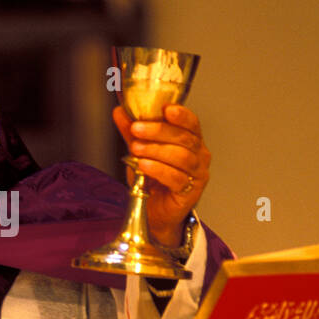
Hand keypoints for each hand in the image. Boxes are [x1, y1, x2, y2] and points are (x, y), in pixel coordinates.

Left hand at [112, 103, 210, 247]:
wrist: (154, 209)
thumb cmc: (152, 179)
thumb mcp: (140, 151)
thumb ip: (132, 132)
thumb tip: (120, 112)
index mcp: (191, 140)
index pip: (191, 123)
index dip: (181, 114)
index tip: (165, 109)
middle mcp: (198, 155)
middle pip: (184, 138)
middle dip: (158, 131)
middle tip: (137, 128)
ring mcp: (197, 174)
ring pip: (181, 156)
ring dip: (156, 150)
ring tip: (136, 148)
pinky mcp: (191, 191)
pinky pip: (176, 177)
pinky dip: (158, 169)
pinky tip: (144, 165)